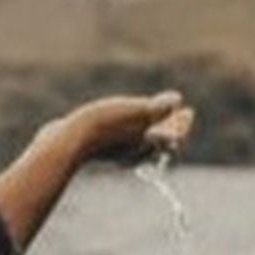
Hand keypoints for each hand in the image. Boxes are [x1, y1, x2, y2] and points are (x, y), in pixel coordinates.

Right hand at [57, 91, 193, 167]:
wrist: (66, 142)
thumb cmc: (105, 127)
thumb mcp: (137, 113)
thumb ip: (160, 108)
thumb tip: (178, 102)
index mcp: (146, 146)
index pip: (173, 137)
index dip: (181, 124)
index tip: (188, 112)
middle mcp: (131, 151)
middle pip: (156, 139)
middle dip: (166, 126)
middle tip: (176, 111)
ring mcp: (113, 149)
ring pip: (137, 138)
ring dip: (145, 126)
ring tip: (149, 113)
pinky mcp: (95, 144)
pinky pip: (117, 135)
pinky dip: (125, 126)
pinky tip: (117, 118)